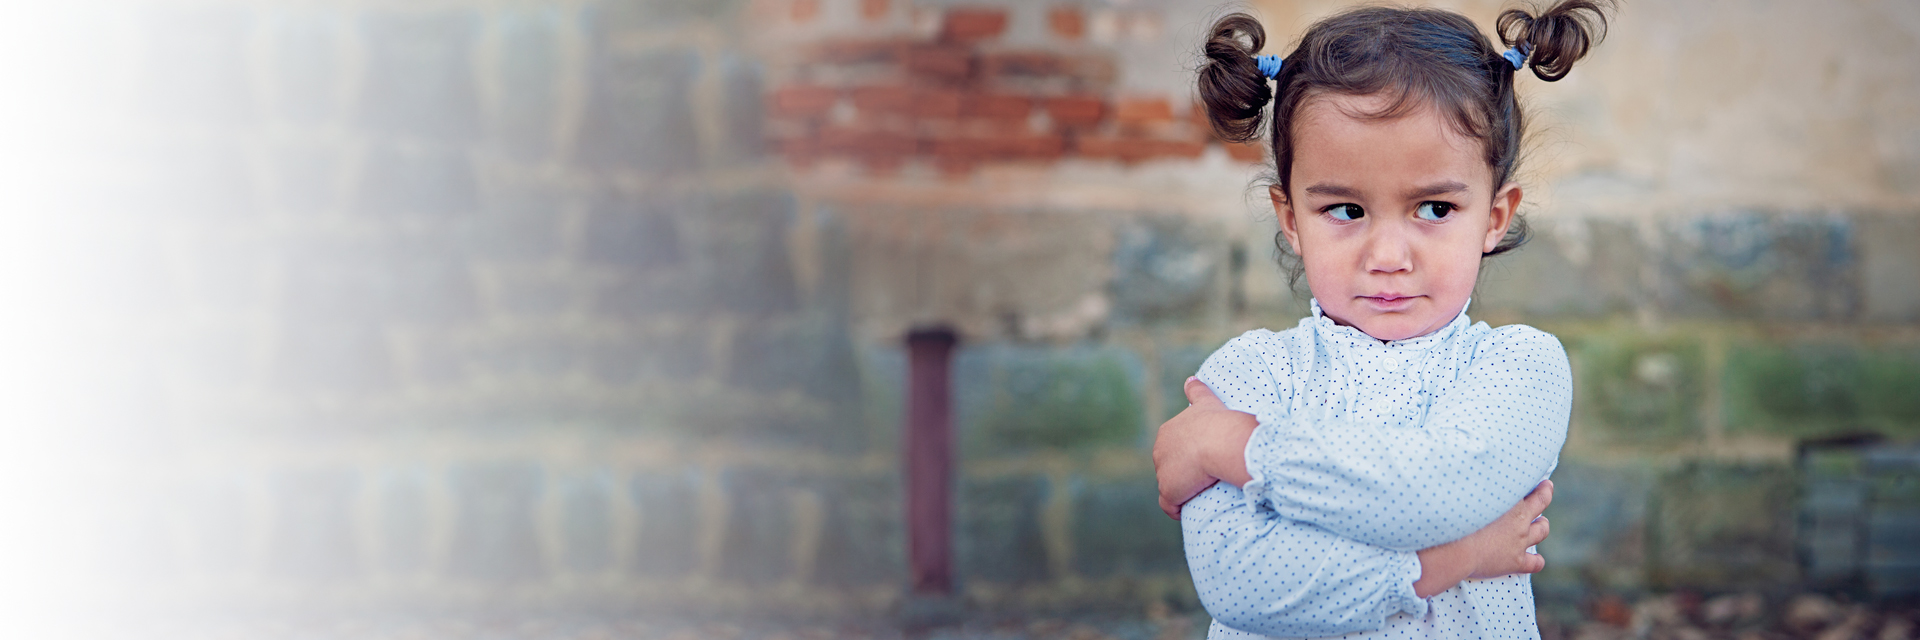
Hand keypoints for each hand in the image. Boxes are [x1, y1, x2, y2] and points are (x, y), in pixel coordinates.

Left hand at [1153, 377, 1257, 519]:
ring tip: (1203, 492)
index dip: (1187, 453)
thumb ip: (1196, 391)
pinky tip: (1188, 508)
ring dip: (1184, 490)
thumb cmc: (1218, 422)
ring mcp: (1162, 472)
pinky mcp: (1169, 491)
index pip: (1173, 446)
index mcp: (1167, 431)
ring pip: (1171, 485)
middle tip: (1207, 477)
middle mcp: (1160, 450)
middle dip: (1183, 472)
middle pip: (1170, 466)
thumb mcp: (1206, 402)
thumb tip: (1191, 379)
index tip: (1203, 457)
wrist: (1220, 441)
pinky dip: (1177, 508)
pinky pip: (1169, 505)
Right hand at [1413, 479, 1553, 596]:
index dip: (1530, 479)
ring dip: (1542, 525)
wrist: (1453, 548)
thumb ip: (1473, 481)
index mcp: (1508, 499)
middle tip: (1545, 488)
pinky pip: (1535, 563)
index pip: (1525, 484)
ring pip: (1542, 531)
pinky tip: (1534, 560)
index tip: (1531, 475)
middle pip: (1541, 503)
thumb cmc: (1453, 516)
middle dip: (1544, 494)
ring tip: (1541, 523)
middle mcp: (1519, 519)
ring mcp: (1520, 541)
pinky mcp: (1515, 562)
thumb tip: (1466, 465)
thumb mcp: (1465, 491)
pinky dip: (1536, 561)